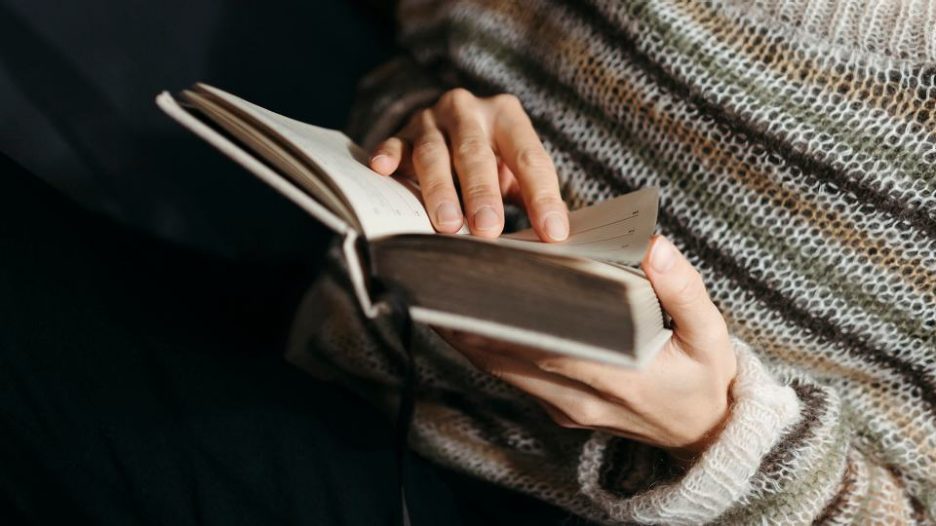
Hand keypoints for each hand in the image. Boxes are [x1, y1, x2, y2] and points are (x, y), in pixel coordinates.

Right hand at [368, 88, 568, 241]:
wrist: (450, 124)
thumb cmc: (491, 157)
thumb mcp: (515, 169)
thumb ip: (533, 196)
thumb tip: (555, 237)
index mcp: (507, 116)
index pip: (529, 157)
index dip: (542, 196)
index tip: (552, 233)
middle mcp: (469, 110)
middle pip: (475, 153)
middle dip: (482, 193)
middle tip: (488, 229)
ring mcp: (431, 120)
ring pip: (433, 153)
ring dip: (440, 189)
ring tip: (447, 224)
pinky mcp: (401, 132)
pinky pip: (393, 144)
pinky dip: (388, 156)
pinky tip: (383, 170)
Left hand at [436, 235, 737, 460]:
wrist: (702, 432)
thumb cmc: (703, 377)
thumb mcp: (709, 333)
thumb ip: (683, 290)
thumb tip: (654, 246)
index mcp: (617, 376)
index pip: (546, 347)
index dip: (504, 322)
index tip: (474, 293)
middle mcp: (582, 397)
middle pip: (511, 359)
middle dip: (473, 323)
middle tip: (441, 284)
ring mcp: (567, 408)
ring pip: (505, 372)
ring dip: (472, 340)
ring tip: (442, 299)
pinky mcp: (560, 411)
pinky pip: (515, 381)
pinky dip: (489, 353)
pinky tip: (470, 326)